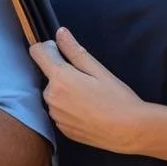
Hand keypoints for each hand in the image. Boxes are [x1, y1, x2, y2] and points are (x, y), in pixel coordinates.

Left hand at [29, 27, 149, 153]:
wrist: (129, 132)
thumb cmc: (117, 99)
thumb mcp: (98, 70)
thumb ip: (74, 50)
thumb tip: (60, 33)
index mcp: (59, 78)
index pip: (37, 52)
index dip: (48, 47)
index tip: (61, 50)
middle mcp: (51, 97)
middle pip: (48, 75)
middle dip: (61, 72)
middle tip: (87, 79)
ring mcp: (55, 115)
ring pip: (54, 94)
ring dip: (65, 91)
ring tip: (90, 97)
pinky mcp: (62, 129)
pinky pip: (60, 111)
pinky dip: (69, 108)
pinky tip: (88, 110)